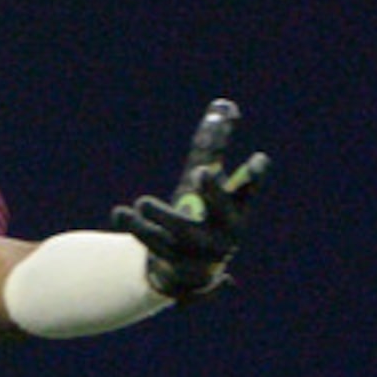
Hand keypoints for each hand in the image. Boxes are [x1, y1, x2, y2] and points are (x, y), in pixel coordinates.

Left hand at [111, 99, 267, 299]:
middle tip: (201, 171)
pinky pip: (153, 246)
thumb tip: (223, 104)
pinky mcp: (172, 264)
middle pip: (222, 210)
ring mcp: (199, 250)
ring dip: (162, 217)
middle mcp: (224, 230)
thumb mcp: (204, 181)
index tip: (256, 159)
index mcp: (238, 208)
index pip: (250, 190)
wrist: (187, 271)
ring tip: (142, 202)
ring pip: (181, 232)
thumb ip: (212, 147)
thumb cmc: (201, 214)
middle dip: (214, 192)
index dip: (255, 176)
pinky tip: (120, 213)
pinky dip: (137, 229)